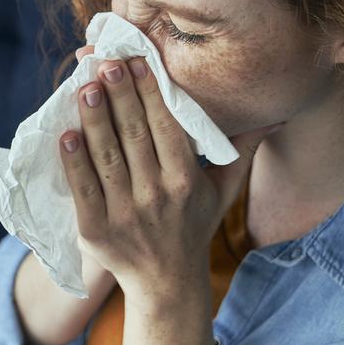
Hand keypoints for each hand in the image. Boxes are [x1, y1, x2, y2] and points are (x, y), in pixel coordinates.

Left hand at [61, 45, 275, 309]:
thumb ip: (241, 150)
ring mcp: (124, 214)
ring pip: (107, 157)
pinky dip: (73, 162)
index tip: (137, 60)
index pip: (166, 127)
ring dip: (94, 120)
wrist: (166, 284)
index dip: (150, 92)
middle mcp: (157, 196)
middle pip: (135, 136)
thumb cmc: (193, 226)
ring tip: (85, 87)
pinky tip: (66, 134)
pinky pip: (83, 189)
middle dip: (120, 95)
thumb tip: (277, 114)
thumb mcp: (223, 191)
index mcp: (187, 181)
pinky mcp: (95, 231)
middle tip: (107, 61)